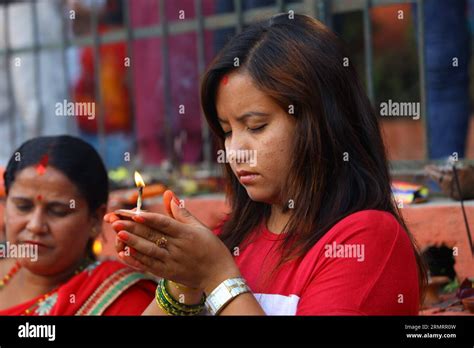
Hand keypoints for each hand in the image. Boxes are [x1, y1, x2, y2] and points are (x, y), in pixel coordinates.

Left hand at [104, 193, 239, 294]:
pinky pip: (150, 265)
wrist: (218, 274)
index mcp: (186, 233)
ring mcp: (172, 261)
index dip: (149, 218)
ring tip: (118, 233)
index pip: (164, 224)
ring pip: (149, 250)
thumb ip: (181, 212)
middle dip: (133, 227)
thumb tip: (168, 194)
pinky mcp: (168, 273)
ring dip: (132, 242)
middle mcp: (178, 247)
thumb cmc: (210, 247)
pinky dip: (137, 258)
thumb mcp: (199, 227)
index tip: (135, 213)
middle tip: (115, 219)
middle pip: (152, 235)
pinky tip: (126, 252)